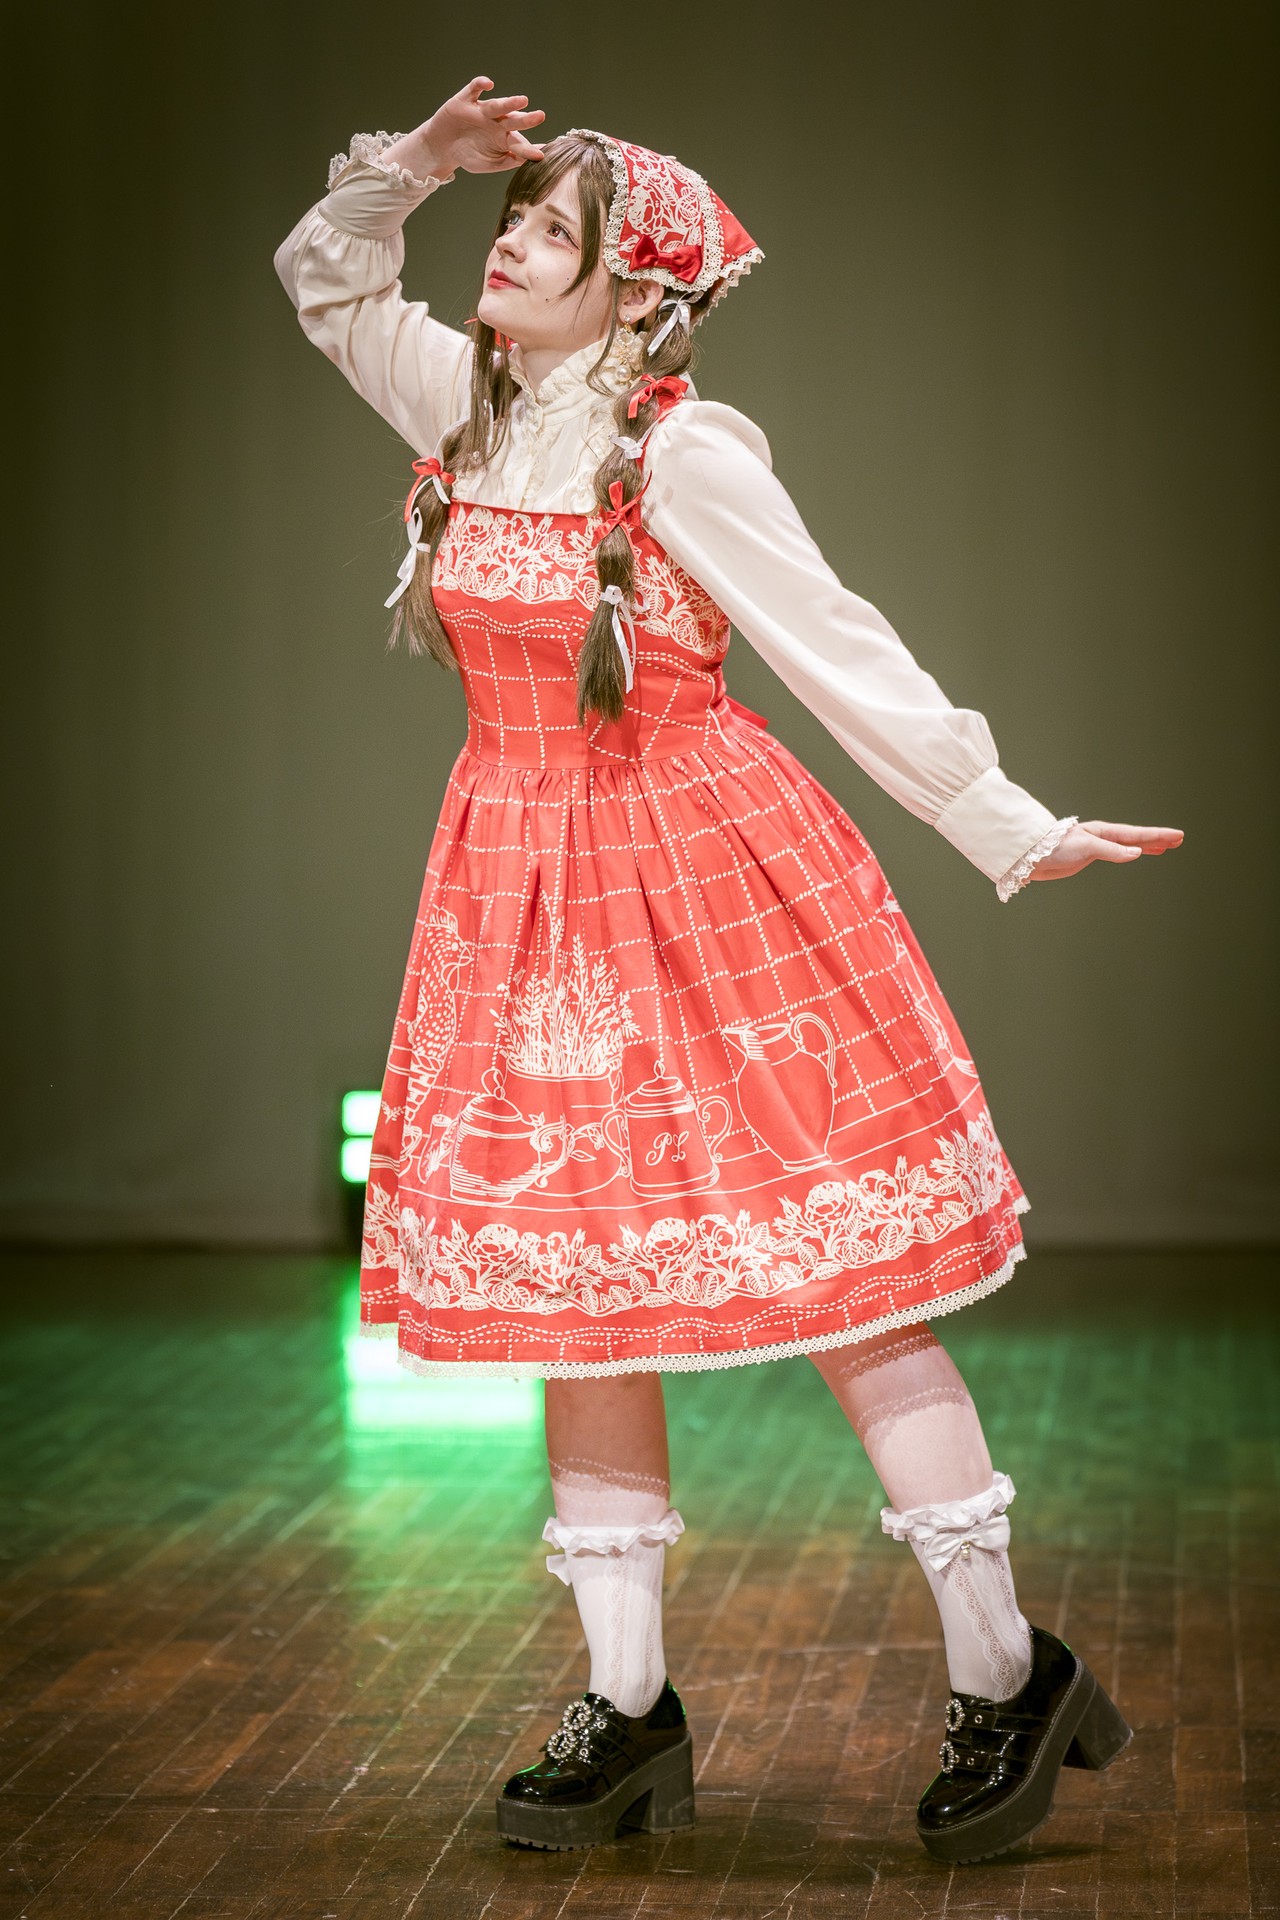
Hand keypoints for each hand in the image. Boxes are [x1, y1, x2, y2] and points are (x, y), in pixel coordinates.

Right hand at [418, 76, 545, 177]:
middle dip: (526, 119)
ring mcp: (481, 110)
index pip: (518, 142)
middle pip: (513, 120)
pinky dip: (480, 84)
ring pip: (497, 105)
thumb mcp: (488, 164)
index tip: (540, 155)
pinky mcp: (465, 100)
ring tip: (523, 100)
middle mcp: (496, 122)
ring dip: (509, 102)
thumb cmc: (468, 154)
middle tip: (540, 116)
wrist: (443, 146)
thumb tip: (526, 161)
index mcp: (503, 138)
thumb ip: (506, 161)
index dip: (528, 149)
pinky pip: (474, 88)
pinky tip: (489, 84)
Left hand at [1030, 819, 1183, 882]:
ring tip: (1163, 848)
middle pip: (1136, 838)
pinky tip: (1135, 855)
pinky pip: (1117, 853)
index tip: (1178, 836)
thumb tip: (1137, 853)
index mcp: (1103, 832)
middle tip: (1179, 840)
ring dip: (1146, 846)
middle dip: (1157, 839)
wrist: (1029, 856)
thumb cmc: (1054, 847)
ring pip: (1128, 845)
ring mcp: (1096, 846)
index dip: (1158, 835)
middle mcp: (1102, 837)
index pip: (1137, 834)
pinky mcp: (1086, 856)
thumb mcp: (1086, 847)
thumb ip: (1111, 850)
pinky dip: (1129, 853)